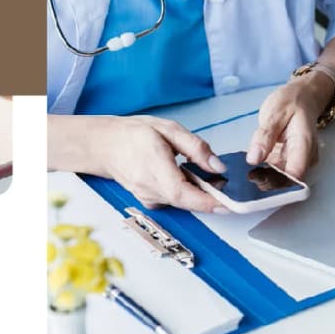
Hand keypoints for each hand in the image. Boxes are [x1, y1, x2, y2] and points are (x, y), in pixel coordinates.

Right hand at [88, 115, 228, 212]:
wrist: (106, 145)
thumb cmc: (133, 134)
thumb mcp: (168, 129)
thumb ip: (195, 147)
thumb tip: (217, 166)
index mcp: (153, 167)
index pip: (182, 193)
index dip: (207, 202)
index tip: (228, 204)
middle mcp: (149, 189)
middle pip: (186, 201)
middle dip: (209, 195)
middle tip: (222, 182)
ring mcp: (148, 198)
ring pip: (182, 202)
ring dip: (197, 193)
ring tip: (200, 173)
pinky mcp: (150, 202)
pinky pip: (175, 201)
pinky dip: (185, 192)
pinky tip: (183, 177)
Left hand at [246, 73, 334, 179]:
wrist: (303, 96)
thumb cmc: (291, 102)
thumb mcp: (274, 113)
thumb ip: (264, 136)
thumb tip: (253, 159)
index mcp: (304, 145)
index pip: (293, 175)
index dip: (274, 182)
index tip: (253, 179)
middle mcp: (305, 157)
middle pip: (286, 179)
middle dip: (265, 180)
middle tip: (243, 175)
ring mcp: (299, 160)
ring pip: (280, 176)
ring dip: (263, 175)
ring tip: (244, 170)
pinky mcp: (290, 160)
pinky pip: (277, 169)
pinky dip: (264, 168)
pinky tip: (251, 163)